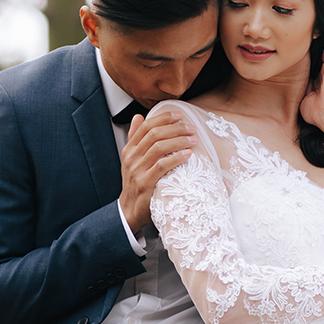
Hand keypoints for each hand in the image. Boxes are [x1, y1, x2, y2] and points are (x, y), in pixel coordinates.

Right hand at [119, 108, 194, 233]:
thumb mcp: (133, 159)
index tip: (179, 115)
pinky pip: (162, 166)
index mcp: (129, 150)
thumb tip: (139, 116)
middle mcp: (131, 158)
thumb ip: (136, 138)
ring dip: (179, 141)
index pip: (145, 126)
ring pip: (159, 147)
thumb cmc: (137, 182)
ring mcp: (137, 170)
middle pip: (154, 134)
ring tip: (193, 140)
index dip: (163, 118)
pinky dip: (176, 157)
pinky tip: (188, 154)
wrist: (130, 209)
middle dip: (175, 128)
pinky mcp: (145, 183)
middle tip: (191, 128)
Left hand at [301, 47, 323, 148]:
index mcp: (317, 84)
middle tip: (300, 44)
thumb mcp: (304, 102)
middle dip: (310, 53)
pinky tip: (314, 39)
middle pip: (317, 61)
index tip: (295, 56)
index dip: (305, 64)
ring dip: (316, 48)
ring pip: (323, 55)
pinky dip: (321, 47)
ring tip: (307, 39)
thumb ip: (300, 95)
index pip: (311, 70)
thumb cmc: (314, 113)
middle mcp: (323, 76)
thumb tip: (288, 92)